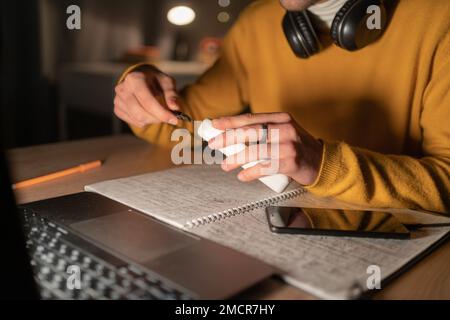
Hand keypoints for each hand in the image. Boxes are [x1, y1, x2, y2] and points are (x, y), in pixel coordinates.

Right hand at [114, 65, 179, 127]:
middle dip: (157, 118)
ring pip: (137, 119)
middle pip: (140, 113)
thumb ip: (171, 94)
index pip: (147, 101)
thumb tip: (175, 107)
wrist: (140, 79)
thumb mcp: (166, 82)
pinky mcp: (117, 109)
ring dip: (152, 120)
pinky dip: (145, 121)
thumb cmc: (154, 80)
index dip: (161, 113)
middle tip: (168, 117)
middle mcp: (123, 89)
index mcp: (134, 79)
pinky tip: (149, 113)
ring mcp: (118, 100)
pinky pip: (133, 122)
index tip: (174, 120)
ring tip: (159, 113)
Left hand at [208, 113, 323, 185]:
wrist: (322, 163)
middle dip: (228, 138)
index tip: (214, 125)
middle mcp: (285, 128)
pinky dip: (251, 172)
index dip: (230, 121)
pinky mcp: (292, 162)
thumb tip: (231, 139)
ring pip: (256, 150)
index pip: (251, 118)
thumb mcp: (282, 133)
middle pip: (251, 132)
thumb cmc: (296, 148)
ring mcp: (289, 145)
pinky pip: (266, 167)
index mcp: (281, 118)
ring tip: (225, 165)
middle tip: (213, 145)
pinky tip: (242, 176)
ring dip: (237, 158)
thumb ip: (262, 132)